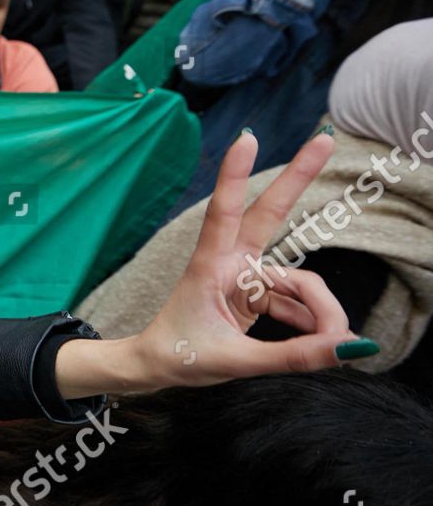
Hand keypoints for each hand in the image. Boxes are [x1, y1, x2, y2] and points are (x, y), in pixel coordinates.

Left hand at [109, 131, 365, 392]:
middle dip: (298, 176)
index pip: (223, 213)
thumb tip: (347, 346)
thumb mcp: (235, 362)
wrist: (158, 367)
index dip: (235, 176)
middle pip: (269, 214)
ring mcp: (245, 276)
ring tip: (333, 346)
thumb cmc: (181, 356)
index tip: (247, 139)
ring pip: (300, 282)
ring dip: (322, 311)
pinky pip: (297, 302)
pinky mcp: (256, 292)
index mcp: (209, 268)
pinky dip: (313, 323)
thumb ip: (292, 355)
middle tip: (325, 138)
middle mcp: (230, 263)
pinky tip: (322, 345)